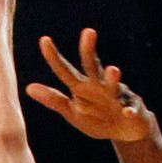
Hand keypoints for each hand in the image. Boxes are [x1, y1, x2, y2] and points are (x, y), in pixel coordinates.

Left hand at [26, 28, 150, 142]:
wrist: (126, 131)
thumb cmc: (97, 118)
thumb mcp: (72, 112)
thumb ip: (53, 100)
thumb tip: (28, 87)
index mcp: (83, 87)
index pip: (66, 70)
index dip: (54, 57)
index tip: (44, 39)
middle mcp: (100, 86)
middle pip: (92, 66)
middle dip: (89, 50)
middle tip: (88, 31)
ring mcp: (117, 96)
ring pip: (114, 85)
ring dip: (113, 78)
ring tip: (113, 70)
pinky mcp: (133, 110)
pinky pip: (131, 110)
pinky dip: (129, 110)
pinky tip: (127, 112)